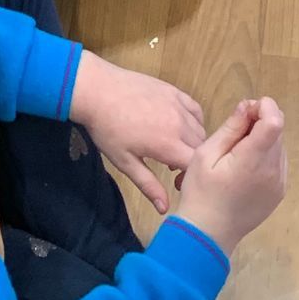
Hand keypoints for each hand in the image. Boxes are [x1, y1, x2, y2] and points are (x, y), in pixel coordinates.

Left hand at [70, 53, 205, 212]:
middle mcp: (180, 124)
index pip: (196, 165)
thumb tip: (165, 209)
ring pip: (200, 129)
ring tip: (173, 147)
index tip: (176, 181)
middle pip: (201, 148)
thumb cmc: (108, 130)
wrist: (97, 91)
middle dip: (191, 161)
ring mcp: (178, 104)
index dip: (190, 177)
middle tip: (172, 166)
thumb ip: (149, 185)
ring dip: (193, 142)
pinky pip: (196, 109)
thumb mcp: (125, 162)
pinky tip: (181, 126)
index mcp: (168, 144)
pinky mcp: (174, 91)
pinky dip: (195, 121)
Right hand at [174, 96, 287, 254]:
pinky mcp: (279, 192)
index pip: (275, 121)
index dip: (264, 107)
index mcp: (254, 160)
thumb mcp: (205, 155)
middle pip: (278, 130)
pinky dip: (266, 155)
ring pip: (279, 145)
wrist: (208, 235)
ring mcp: (279, 183)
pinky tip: (246, 166)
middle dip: (261, 120)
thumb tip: (247, 108)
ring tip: (238, 151)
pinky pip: (278, 162)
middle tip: (236, 130)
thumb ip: (230, 129)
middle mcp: (273, 170)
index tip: (245, 112)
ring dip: (264, 138)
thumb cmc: (201, 193)